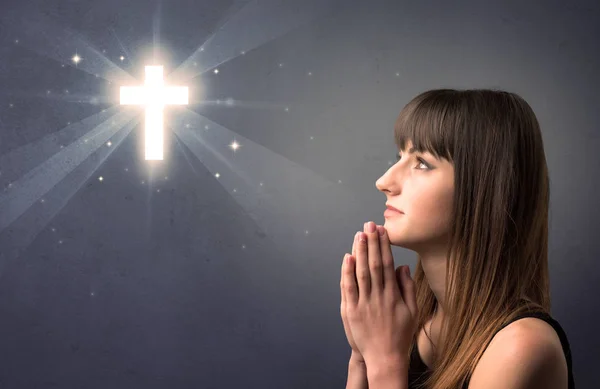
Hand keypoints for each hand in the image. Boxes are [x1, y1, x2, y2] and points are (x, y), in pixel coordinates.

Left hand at [341, 221, 417, 365]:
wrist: (385, 359)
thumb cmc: (400, 335)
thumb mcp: (412, 311)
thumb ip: (407, 288)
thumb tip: (402, 267)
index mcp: (393, 295)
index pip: (387, 264)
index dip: (384, 246)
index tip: (382, 231)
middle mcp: (377, 297)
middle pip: (372, 264)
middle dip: (371, 243)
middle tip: (369, 225)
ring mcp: (363, 304)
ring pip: (360, 273)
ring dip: (359, 252)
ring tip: (359, 234)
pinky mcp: (351, 311)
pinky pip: (348, 288)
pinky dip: (347, 272)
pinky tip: (348, 258)